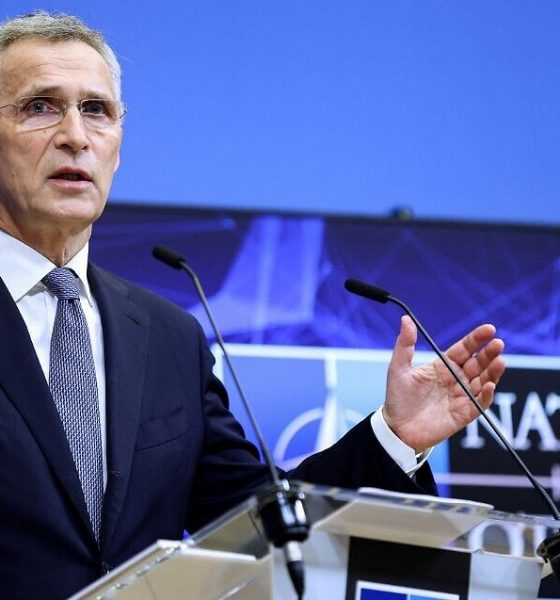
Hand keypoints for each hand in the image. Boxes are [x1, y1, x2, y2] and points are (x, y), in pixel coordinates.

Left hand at [383, 315, 505, 451]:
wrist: (396, 428)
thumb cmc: (398, 397)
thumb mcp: (398, 368)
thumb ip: (405, 344)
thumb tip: (406, 319)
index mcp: (443, 366)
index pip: (465, 349)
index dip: (476, 339)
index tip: (489, 329)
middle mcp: (455, 379)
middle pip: (478, 363)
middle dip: (489, 353)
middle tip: (498, 343)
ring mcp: (461, 396)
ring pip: (483, 380)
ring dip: (493, 371)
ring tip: (499, 361)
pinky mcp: (464, 414)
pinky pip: (480, 403)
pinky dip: (486, 394)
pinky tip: (488, 385)